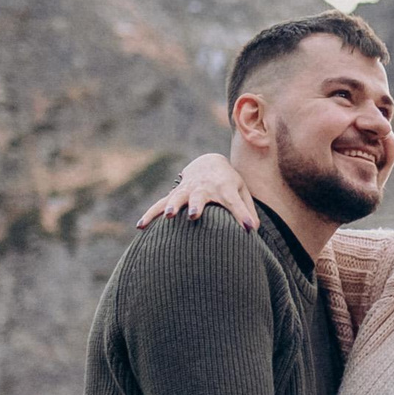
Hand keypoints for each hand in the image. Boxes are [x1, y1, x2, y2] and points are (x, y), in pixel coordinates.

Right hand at [137, 153, 257, 231]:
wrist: (209, 163)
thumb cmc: (229, 183)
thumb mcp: (242, 192)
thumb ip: (247, 211)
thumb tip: (253, 231)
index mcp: (225, 189)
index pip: (236, 203)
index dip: (243, 215)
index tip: (248, 228)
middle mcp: (205, 188)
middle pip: (200, 197)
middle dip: (196, 205)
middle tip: (194, 216)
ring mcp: (188, 190)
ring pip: (178, 197)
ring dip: (173, 205)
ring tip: (169, 216)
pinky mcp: (175, 195)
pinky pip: (160, 204)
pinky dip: (151, 214)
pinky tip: (141, 227)